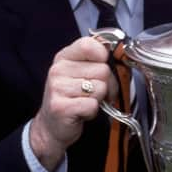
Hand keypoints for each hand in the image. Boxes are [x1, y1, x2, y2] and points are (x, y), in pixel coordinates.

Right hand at [29, 36, 116, 171]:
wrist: (51, 126)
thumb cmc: (71, 97)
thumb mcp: (79, 72)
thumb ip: (95, 60)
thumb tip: (119, 53)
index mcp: (64, 57)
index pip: (89, 44)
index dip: (103, 55)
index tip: (101, 65)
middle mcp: (58, 70)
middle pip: (103, 69)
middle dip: (107, 84)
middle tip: (95, 92)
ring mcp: (58, 88)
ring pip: (100, 88)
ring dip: (99, 99)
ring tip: (86, 101)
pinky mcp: (61, 108)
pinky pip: (93, 105)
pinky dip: (92, 111)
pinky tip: (81, 112)